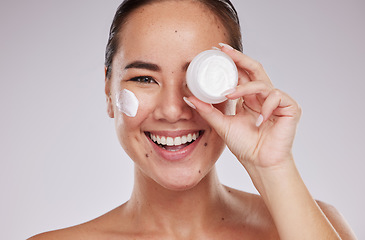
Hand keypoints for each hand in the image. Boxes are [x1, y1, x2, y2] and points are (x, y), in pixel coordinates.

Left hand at [186, 44, 301, 169]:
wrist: (261, 163)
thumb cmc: (245, 146)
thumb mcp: (222, 124)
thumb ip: (208, 111)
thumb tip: (189, 98)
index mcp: (250, 98)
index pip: (241, 74)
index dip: (231, 61)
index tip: (216, 50)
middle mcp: (263, 96)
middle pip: (254, 69)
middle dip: (238, 57)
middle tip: (223, 50)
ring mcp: (278, 101)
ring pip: (261, 82)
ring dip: (244, 87)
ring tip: (229, 95)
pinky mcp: (291, 108)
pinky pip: (277, 97)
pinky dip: (265, 107)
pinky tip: (258, 121)